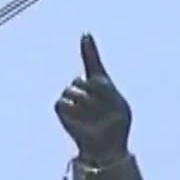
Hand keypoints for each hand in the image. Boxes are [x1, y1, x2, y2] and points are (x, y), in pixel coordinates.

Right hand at [54, 34, 131, 163]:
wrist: (108, 145)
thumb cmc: (116, 126)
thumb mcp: (118, 104)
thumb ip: (105, 88)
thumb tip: (92, 80)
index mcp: (102, 84)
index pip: (92, 62)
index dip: (89, 48)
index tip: (86, 34)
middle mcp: (85, 88)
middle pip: (85, 80)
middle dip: (96, 93)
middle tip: (105, 108)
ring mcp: (72, 97)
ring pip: (74, 89)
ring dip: (86, 103)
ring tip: (94, 116)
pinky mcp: (61, 108)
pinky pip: (63, 102)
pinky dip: (73, 111)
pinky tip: (81, 120)